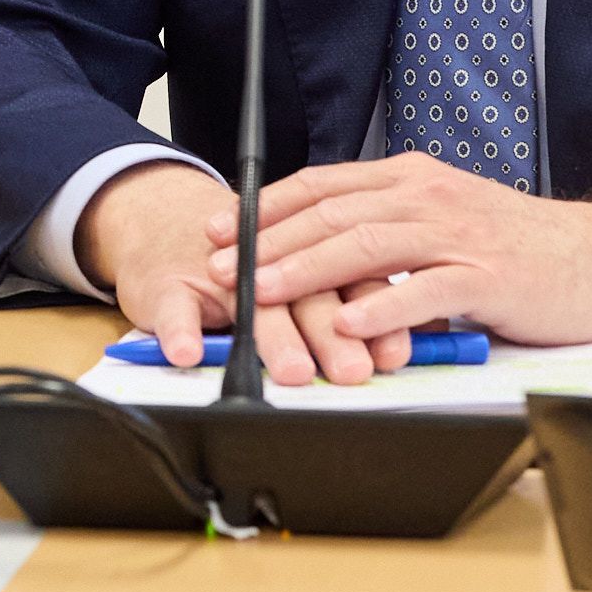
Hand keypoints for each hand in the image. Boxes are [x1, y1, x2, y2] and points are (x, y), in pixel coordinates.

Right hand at [78, 160, 411, 386]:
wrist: (161, 221)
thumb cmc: (249, 256)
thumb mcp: (307, 270)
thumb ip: (363, 296)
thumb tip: (430, 326)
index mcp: (307, 252)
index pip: (349, 278)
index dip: (374, 314)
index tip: (396, 353)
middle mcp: (264, 259)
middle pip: (304, 293)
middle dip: (331, 333)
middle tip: (353, 370)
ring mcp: (214, 272)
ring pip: (247, 302)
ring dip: (271, 336)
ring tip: (291, 369)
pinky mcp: (166, 285)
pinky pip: (173, 309)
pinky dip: (179, 330)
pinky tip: (186, 352)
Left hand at [208, 152, 591, 344]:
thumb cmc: (514, 244)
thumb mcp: (441, 216)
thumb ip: (385, 222)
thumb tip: (315, 240)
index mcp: (411, 179)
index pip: (324, 185)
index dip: (267, 206)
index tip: (222, 228)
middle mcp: (428, 197)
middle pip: (334, 214)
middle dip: (271, 240)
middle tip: (224, 264)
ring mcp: (458, 236)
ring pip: (368, 246)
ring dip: (309, 269)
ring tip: (265, 289)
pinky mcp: (488, 278)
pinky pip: (426, 289)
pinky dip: (382, 307)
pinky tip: (349, 324)